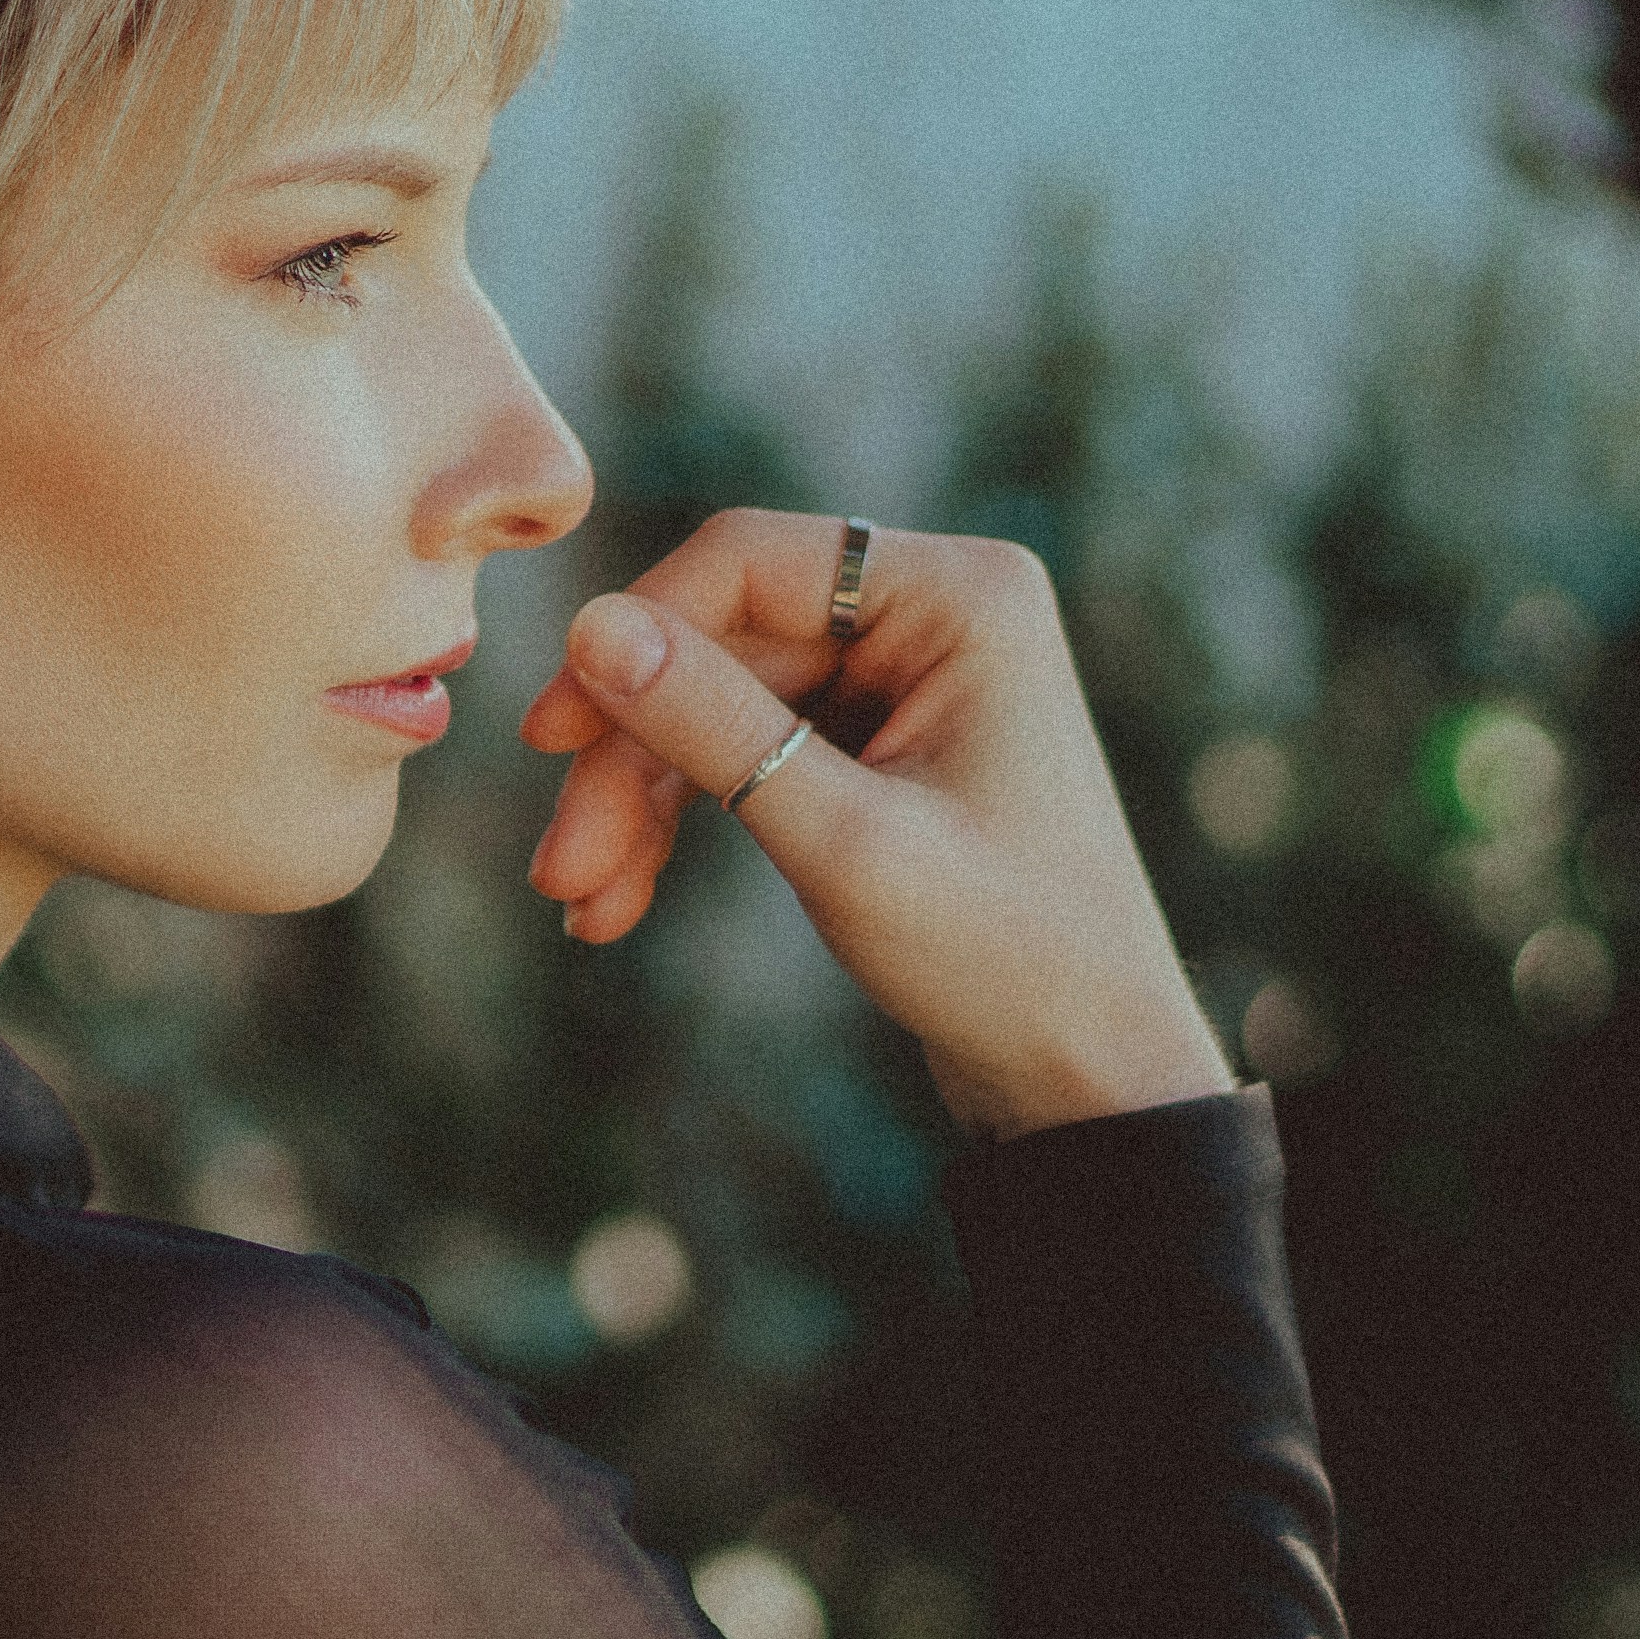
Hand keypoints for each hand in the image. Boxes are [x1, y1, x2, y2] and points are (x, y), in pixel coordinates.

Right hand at [522, 512, 1234, 1141]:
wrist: (1088, 1075)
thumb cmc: (1005, 956)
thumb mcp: (843, 842)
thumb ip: (713, 727)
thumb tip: (587, 626)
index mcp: (961, 595)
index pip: (750, 563)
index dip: (636, 638)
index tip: (551, 738)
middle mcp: (934, 614)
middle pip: (721, 645)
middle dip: (629, 759)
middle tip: (560, 871)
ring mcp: (904, 678)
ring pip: (715, 705)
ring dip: (637, 801)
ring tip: (582, 905)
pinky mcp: (875, 745)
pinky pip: (744, 752)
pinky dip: (679, 820)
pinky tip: (620, 901)